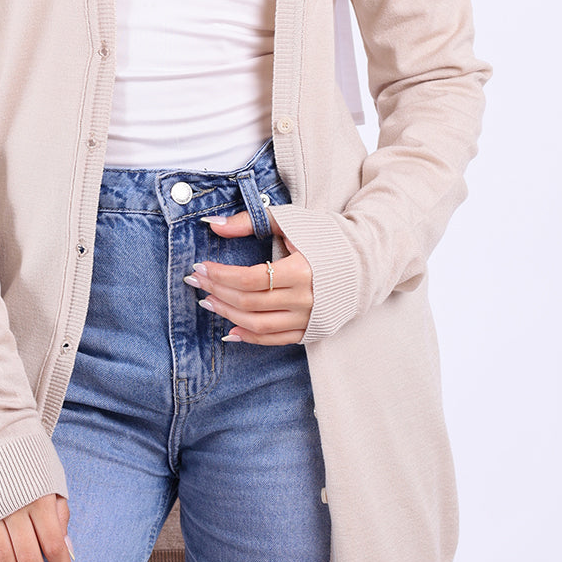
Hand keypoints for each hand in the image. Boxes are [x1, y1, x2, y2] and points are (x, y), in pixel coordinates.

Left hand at [189, 207, 313, 344]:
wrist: (365, 259)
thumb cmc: (326, 236)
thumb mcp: (289, 220)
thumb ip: (250, 221)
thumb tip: (213, 224)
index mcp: (301, 270)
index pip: (249, 279)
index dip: (221, 275)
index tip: (200, 267)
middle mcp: (305, 300)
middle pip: (249, 303)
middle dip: (217, 291)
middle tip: (196, 282)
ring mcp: (309, 319)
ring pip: (258, 325)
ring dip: (227, 314)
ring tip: (208, 301)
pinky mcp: (311, 331)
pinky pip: (274, 340)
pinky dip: (249, 337)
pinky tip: (229, 329)